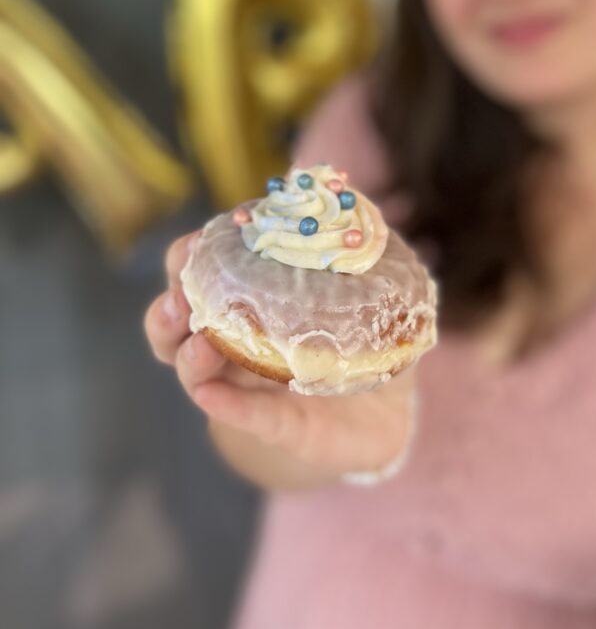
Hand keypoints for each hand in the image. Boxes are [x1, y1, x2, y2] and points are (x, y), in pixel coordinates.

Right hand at [143, 232, 416, 484]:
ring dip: (187, 355)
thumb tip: (344, 203)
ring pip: (196, 371)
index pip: (205, 270)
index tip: (199, 242)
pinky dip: (227, 404)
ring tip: (199, 345)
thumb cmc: (367, 338)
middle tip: (182, 296)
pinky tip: (212, 394)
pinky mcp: (277, 425)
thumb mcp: (368, 289)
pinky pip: (245, 414)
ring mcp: (250, 385)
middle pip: (178, 321)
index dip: (191, 255)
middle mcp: (237, 340)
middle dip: (169, 306)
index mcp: (252, 299)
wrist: (393, 410)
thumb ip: (353, 251)